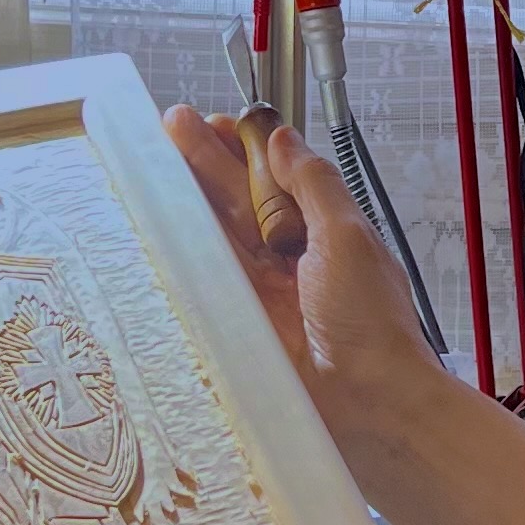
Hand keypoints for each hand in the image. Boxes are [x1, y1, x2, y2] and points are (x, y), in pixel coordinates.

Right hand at [163, 106, 437, 456]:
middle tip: (171, 124)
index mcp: (322, 231)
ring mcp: (258, 290)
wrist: (370, 401)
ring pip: (215, 230)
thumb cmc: (371, 322)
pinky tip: (153, 218)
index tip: (219, 123)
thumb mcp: (348, 236)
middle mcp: (287, 257)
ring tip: (152, 155)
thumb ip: (314, 184)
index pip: (275, 177)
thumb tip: (282, 138)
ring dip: (185, 192)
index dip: (246, 149)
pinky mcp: (235, 321)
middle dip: (205, 160)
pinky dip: (177, 246)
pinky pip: (201, 276)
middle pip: (238, 198)